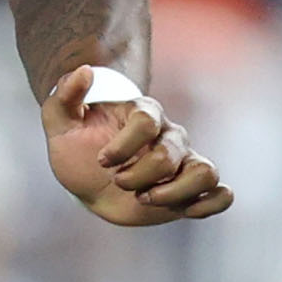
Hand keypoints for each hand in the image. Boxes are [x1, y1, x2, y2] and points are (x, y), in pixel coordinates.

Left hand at [42, 66, 228, 226]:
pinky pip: (221, 194)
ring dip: (175, 192)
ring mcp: (184, 163)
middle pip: (169, 154)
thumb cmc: (77, 151)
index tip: (102, 162)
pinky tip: (186, 210)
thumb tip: (84, 71)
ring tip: (146, 199)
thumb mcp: (60, 125)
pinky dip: (211, 204)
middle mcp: (170, 136)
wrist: (89, 185)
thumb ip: (64, 96)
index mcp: (143, 115)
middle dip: (137, 176)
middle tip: (117, 183)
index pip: (146, 123)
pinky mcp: (191, 190)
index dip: (124, 146)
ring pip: (206, 173)